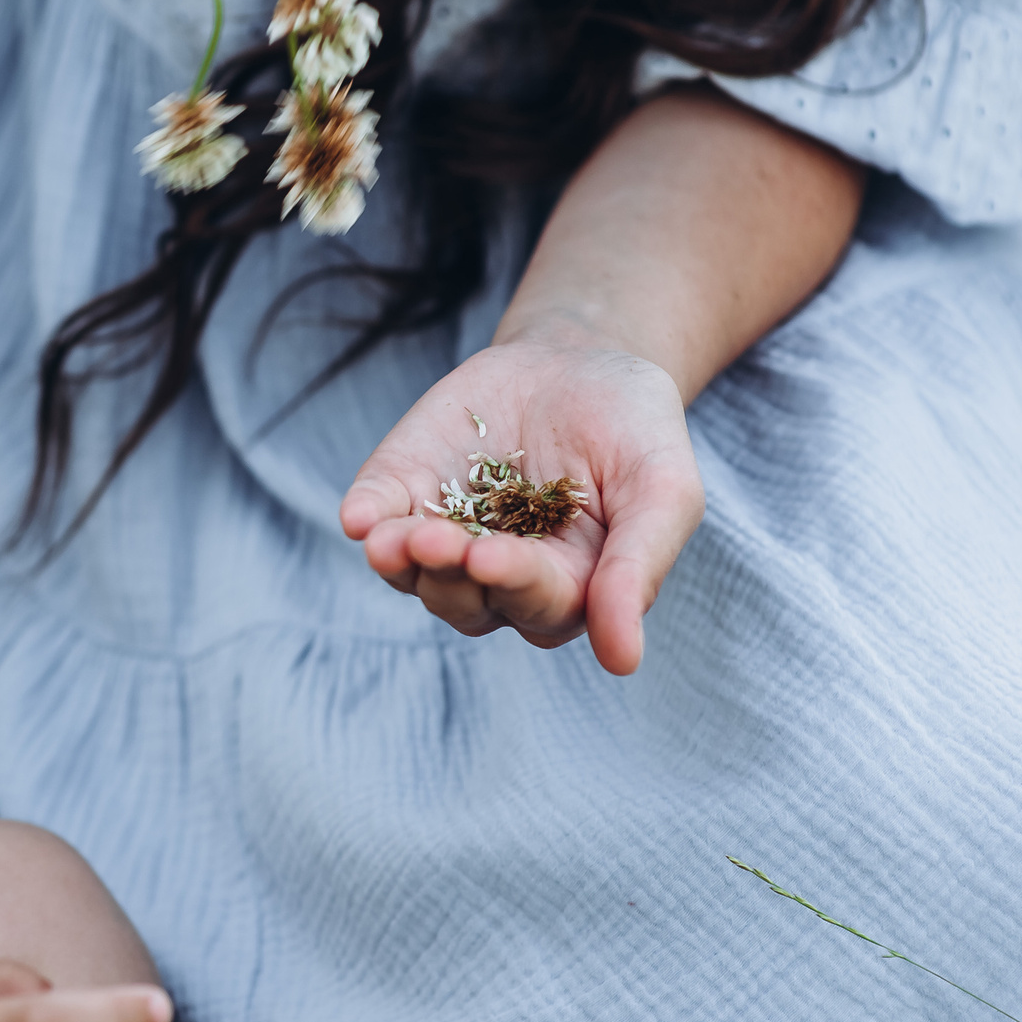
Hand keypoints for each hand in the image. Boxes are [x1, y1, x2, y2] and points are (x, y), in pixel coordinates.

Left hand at [338, 340, 703, 675]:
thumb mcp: (662, 488)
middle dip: (450, 576)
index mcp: (569, 588)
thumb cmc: (633, 430)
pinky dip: (366, 517)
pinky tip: (358, 517)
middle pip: (467, 602)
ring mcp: (444, 537)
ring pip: (414, 575)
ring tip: (391, 539)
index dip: (514, 584)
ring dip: (402, 562)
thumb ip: (641, 566)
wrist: (579, 359)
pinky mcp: (403, 491)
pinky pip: (377, 516)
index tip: (494, 558)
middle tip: (440, 542)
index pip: (538, 604)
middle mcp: (498, 580)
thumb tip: (623, 662)